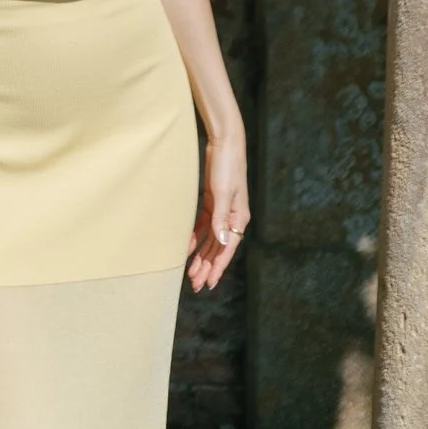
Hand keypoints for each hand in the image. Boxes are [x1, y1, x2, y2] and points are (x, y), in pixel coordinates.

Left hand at [187, 128, 249, 292]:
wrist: (225, 143)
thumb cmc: (227, 166)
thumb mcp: (223, 193)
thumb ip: (221, 218)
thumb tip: (223, 242)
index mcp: (239, 219)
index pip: (227, 250)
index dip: (217, 268)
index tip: (208, 284)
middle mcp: (232, 219)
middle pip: (218, 249)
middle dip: (207, 268)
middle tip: (195, 285)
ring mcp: (222, 211)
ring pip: (211, 241)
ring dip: (201, 257)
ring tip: (191, 273)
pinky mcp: (212, 202)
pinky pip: (204, 226)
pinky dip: (197, 238)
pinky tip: (188, 249)